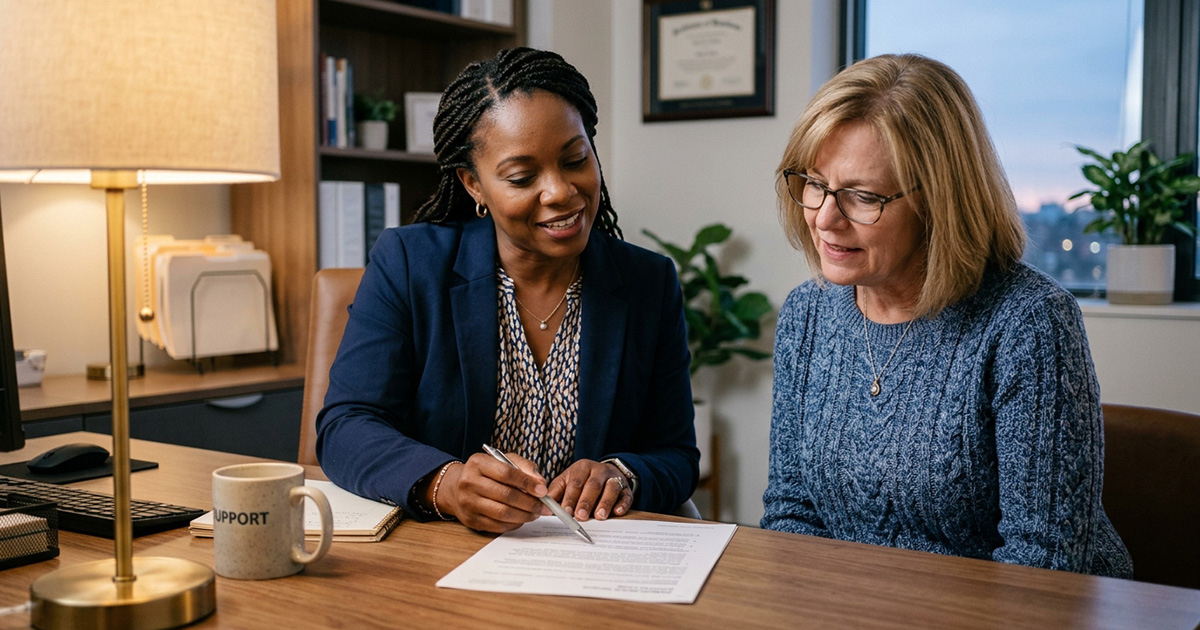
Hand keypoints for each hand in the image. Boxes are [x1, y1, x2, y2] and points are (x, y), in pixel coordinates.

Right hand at [433, 452, 548, 532]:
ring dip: (524, 515)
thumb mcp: (503, 461)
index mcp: (478, 463)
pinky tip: (522, 519)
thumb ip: (523, 467)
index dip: (527, 483)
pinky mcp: (470, 520)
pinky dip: (514, 524)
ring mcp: (468, 503)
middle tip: (544, 507)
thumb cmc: (486, 473)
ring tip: (535, 514)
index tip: (543, 491)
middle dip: (530, 503)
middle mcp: (469, 482)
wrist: (456, 488)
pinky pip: (497, 525)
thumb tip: (540, 482)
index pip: (507, 473)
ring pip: (502, 513)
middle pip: (506, 495)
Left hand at [548, 459, 633, 521]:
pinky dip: (622, 504)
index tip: (566, 512)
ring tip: (599, 516)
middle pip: (593, 485)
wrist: (605, 472)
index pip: (575, 483)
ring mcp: (614, 478)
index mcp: (582, 468)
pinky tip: (618, 512)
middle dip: (586, 502)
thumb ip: (556, 492)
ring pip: (611, 488)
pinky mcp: (626, 487)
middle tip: (580, 516)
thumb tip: (544, 506)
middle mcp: (599, 470)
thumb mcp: (566, 481)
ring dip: (605, 503)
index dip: (570, 498)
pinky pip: (626, 495)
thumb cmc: (581, 480)